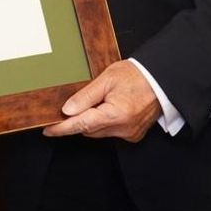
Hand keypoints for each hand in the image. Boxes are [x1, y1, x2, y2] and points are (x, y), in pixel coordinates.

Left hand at [43, 61, 160, 142]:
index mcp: (115, 115)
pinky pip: (111, 132)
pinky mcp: (134, 135)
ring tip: (99, 101)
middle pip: (89, 130)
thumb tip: (67, 110)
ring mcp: (129, 134)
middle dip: (79, 120)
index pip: (81, 125)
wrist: (162, 79)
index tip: (48, 130)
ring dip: (93, 121)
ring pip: (99, 132)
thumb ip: (86, 96)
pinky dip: (105, 123)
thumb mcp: (107, 79)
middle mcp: (123, 129)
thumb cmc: (137, 75)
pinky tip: (110, 108)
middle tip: (74, 105)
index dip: (62, 128)